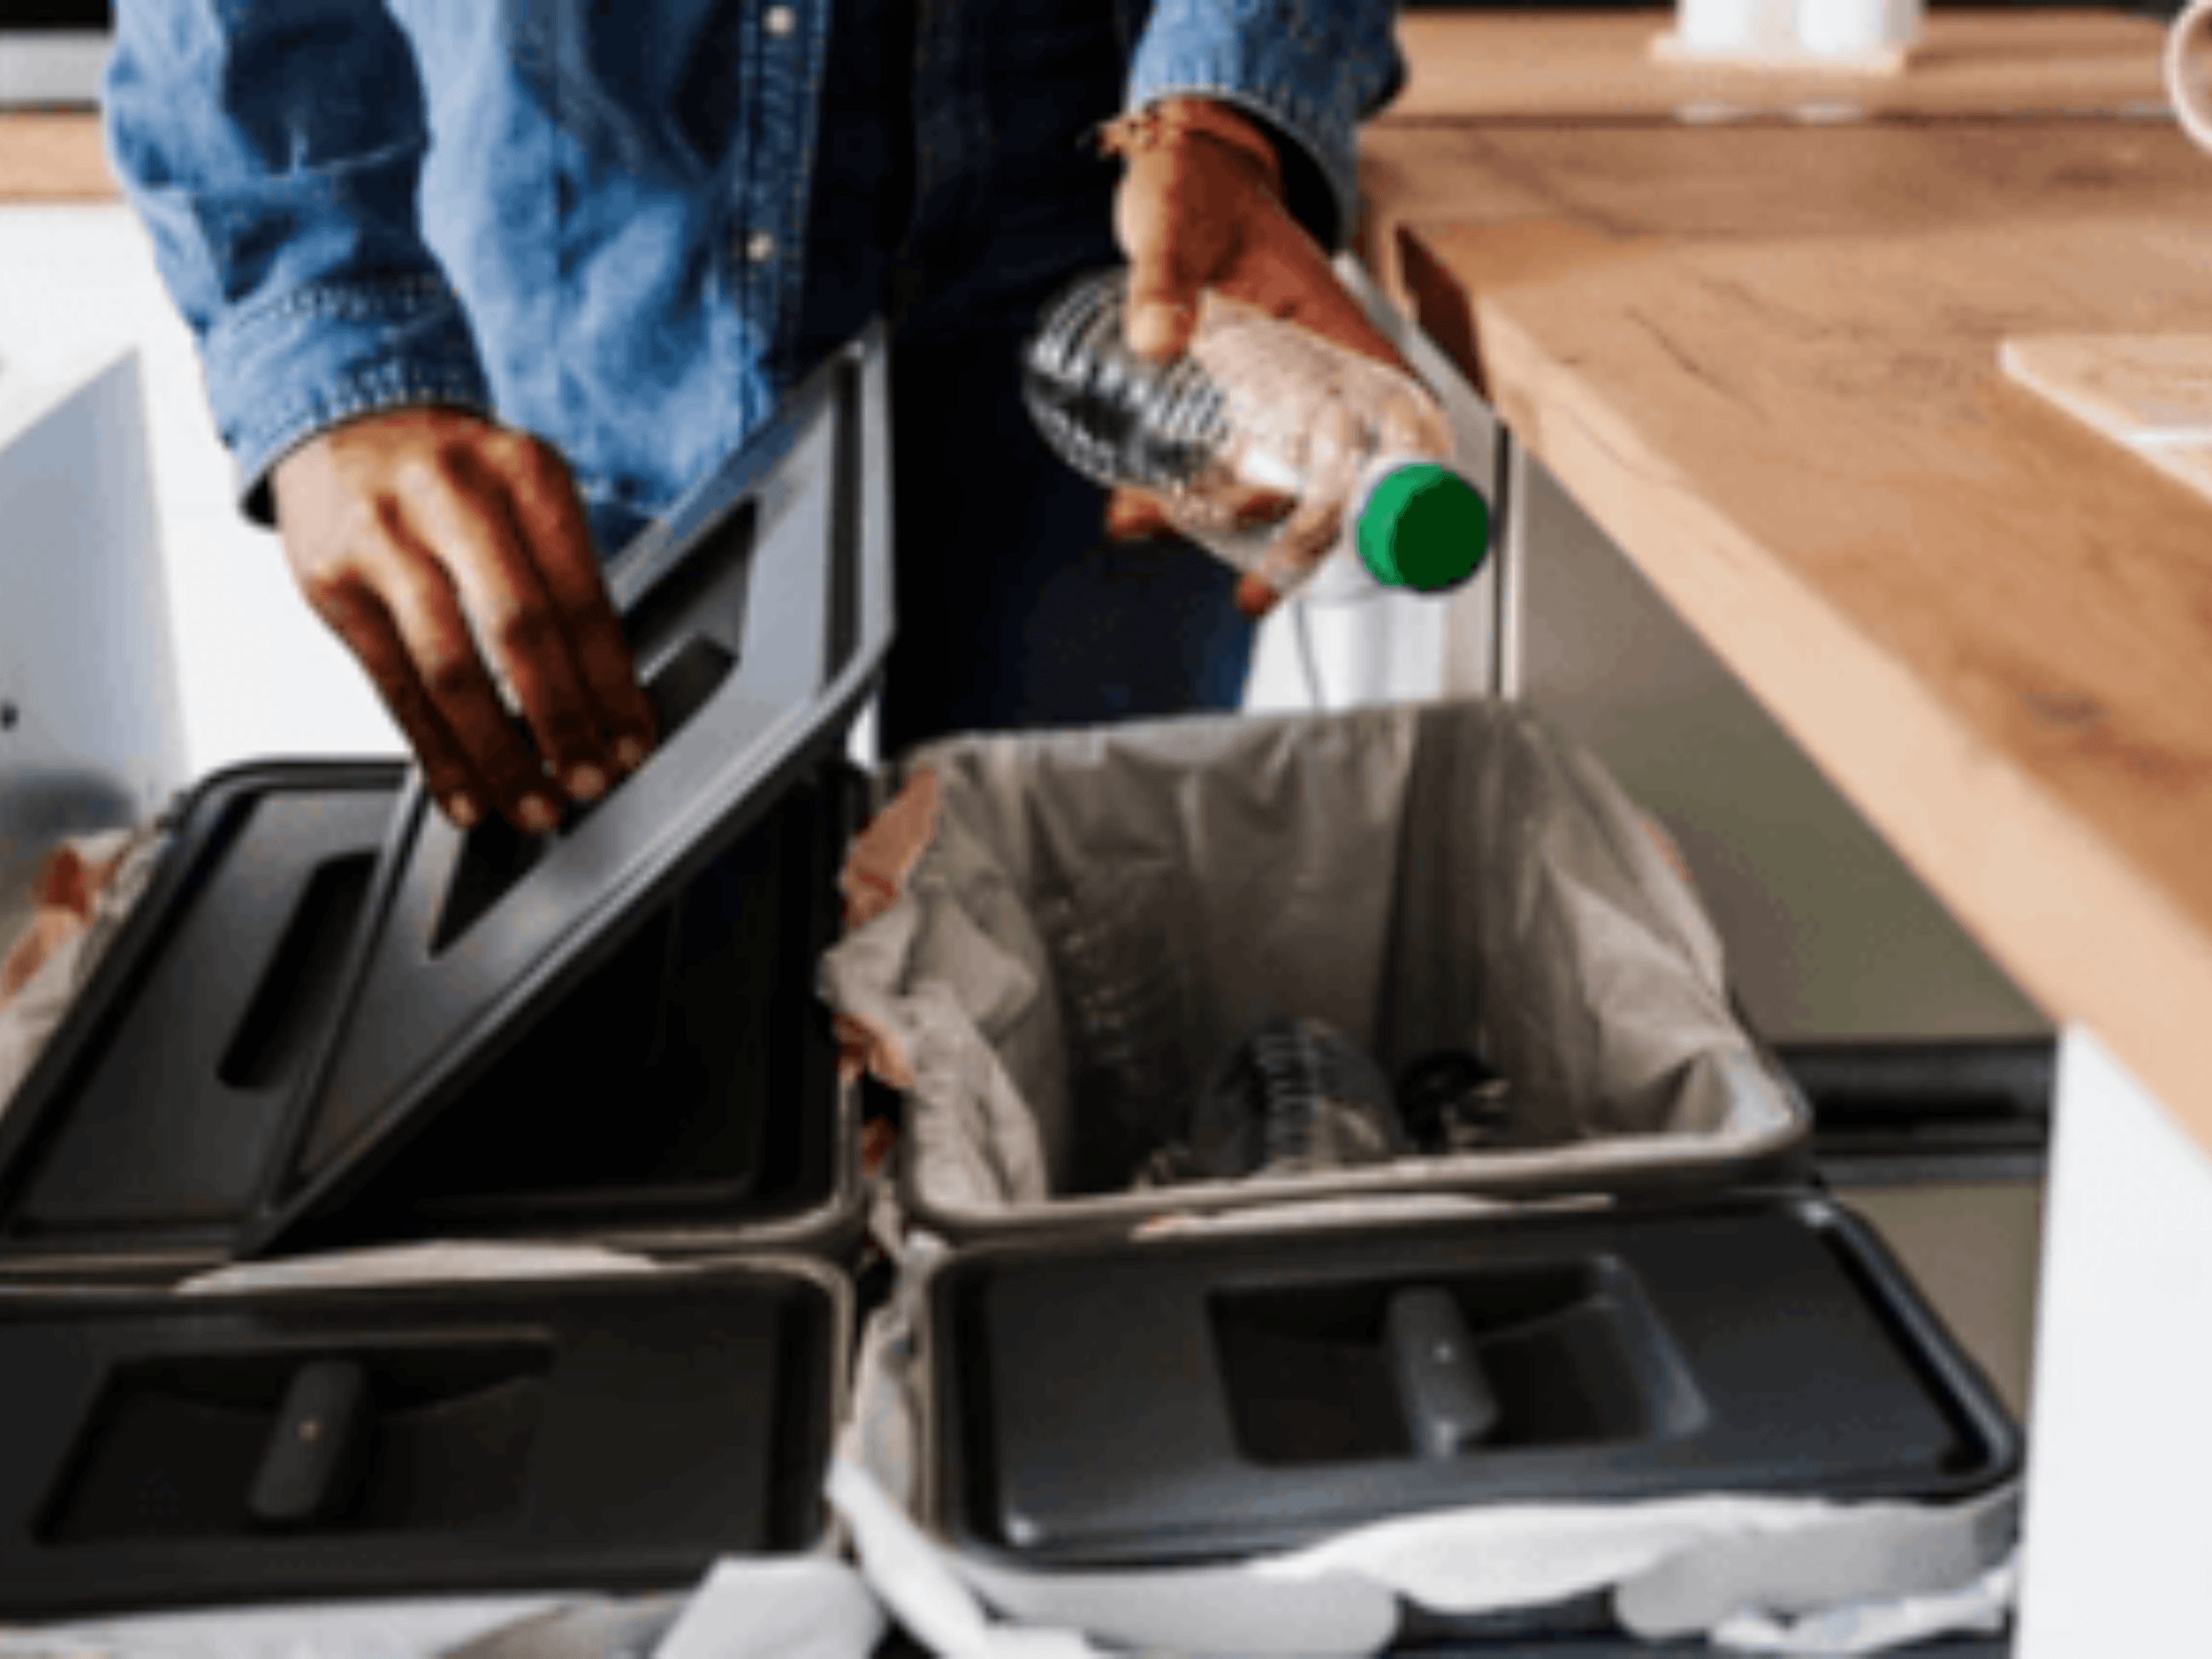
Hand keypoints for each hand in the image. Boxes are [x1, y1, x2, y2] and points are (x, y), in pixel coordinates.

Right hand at [271, 407, 656, 833]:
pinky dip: (435, 753)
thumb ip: (562, 577)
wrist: (341, 421)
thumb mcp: (521, 492)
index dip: (611, 681)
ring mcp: (384, 539)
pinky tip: (465, 793)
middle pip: (518, 631)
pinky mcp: (332, 584)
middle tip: (588, 780)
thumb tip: (609, 699)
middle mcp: (453, 497)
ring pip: (451, 671)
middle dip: (561, 721)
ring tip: (532, 804)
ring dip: (497, 755)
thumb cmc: (454, 476)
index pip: (581, 595)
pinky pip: (395, 688)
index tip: (632, 739)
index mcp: (523, 474)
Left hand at [1106, 98, 1417, 616]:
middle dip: (1296, 541)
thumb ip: (1163, 278)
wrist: (1179, 176)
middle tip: (1252, 594)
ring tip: (1138, 526)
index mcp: (1335, 330)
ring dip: (1216, 523)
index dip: (1411, 477)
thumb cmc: (1200, 188)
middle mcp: (1315, 373)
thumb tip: (1156, 339)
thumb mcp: (1178, 220)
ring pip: (1267, 481)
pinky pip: (1217, 465)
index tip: (1397, 535)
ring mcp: (1272, 394)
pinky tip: (1128, 512)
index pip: (1399, 409)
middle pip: (1332, 474)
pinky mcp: (1229, 402)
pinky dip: (1181, 497)